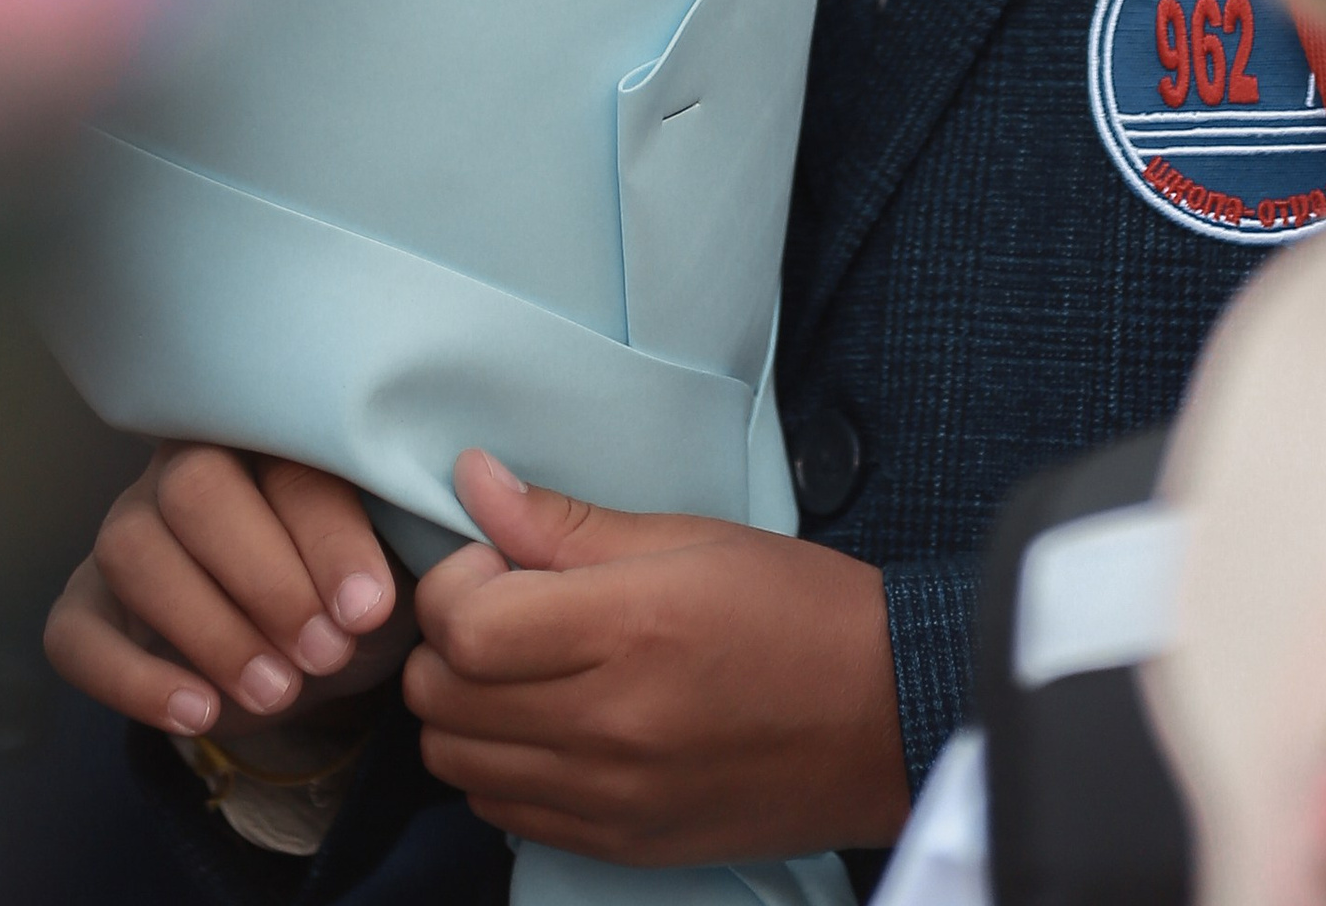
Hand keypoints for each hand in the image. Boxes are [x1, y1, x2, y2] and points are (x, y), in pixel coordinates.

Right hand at [45, 445, 410, 743]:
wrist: (313, 653)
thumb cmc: (358, 586)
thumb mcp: (400, 558)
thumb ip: (418, 529)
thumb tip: (457, 523)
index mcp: (268, 432)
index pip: (286, 461)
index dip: (327, 537)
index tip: (370, 610)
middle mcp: (186, 465)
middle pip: (195, 487)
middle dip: (264, 578)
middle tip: (323, 654)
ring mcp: (126, 531)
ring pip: (132, 548)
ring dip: (207, 627)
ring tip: (275, 692)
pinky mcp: (87, 606)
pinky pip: (75, 632)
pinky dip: (130, 677)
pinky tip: (197, 713)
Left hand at [405, 450, 907, 860]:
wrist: (884, 718)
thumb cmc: (795, 608)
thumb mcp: (690, 536)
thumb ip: (566, 522)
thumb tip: (473, 480)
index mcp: (628, 630)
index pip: (464, 627)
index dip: (453, 583)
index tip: (491, 560)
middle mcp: (608, 727)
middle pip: (442, 700)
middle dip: (449, 641)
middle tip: (504, 606)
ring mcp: (609, 800)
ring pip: (456, 765)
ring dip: (465, 708)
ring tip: (523, 666)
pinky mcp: (618, 845)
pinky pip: (502, 815)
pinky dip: (499, 766)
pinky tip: (547, 723)